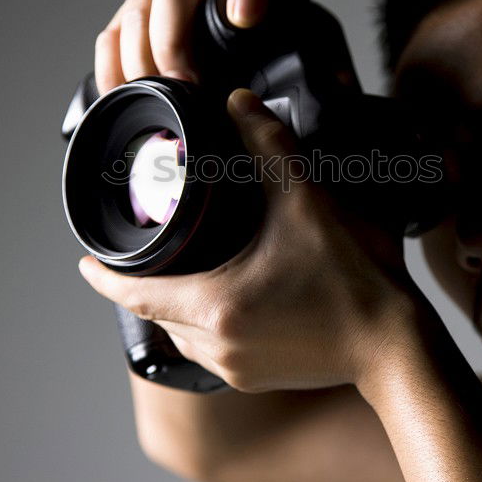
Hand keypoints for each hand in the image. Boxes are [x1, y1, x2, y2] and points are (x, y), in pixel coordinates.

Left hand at [78, 88, 425, 392]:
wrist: (399, 347)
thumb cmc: (356, 281)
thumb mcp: (308, 203)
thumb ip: (268, 146)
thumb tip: (239, 104)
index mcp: (216, 306)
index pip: (136, 294)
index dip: (103, 277)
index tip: (82, 262)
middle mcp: (218, 346)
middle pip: (158, 314)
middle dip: (143, 286)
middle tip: (140, 254)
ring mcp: (237, 369)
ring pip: (184, 335)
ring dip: (176, 306)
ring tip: (181, 271)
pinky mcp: (258, 377)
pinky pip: (212, 351)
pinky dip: (205, 324)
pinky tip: (224, 299)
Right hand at [94, 0, 279, 94]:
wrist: (231, 54)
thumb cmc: (255, 53)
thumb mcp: (272, 52)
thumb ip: (270, 63)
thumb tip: (245, 103)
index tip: (244, 19)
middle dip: (173, 42)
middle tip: (185, 84)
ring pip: (137, 12)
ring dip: (140, 59)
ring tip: (154, 95)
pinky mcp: (133, 15)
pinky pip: (111, 36)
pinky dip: (111, 67)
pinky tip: (121, 93)